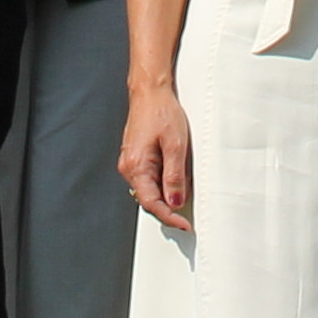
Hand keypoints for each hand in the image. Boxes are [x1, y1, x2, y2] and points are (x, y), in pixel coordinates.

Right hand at [118, 81, 194, 229]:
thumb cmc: (161, 113)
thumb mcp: (176, 146)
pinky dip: (163, 182)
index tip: (184, 224)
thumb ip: (175, 176)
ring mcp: (131, 163)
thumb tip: (175, 201)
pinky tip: (176, 174)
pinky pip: (149, 178)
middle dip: (169, 208)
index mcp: (136, 167)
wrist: (151, 92)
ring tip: (185, 184)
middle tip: (188, 213)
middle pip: (149, 199)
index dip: (169, 217)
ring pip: (150, 189)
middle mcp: (129, 168)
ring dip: (167, 194)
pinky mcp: (136, 158)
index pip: (151, 203)